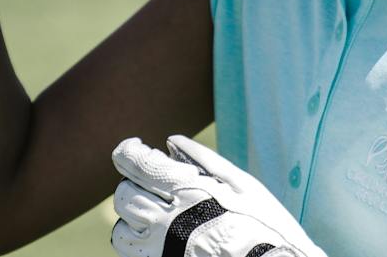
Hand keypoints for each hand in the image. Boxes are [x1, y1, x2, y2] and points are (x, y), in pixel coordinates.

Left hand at [110, 134, 328, 256]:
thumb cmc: (264, 225)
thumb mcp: (242, 184)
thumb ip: (203, 160)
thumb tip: (171, 141)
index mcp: (187, 192)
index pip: (136, 165)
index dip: (128, 151)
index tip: (135, 147)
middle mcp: (166, 223)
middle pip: (123, 195)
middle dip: (134, 182)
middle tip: (155, 182)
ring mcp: (161, 251)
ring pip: (122, 229)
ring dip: (132, 215)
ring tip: (157, 211)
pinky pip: (133, 253)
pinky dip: (139, 239)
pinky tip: (161, 233)